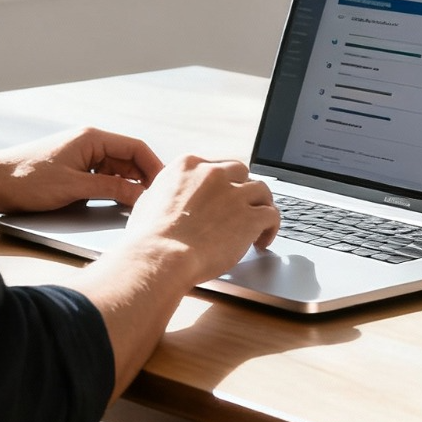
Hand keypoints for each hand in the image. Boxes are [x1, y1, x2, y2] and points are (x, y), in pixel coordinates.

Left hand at [0, 126, 162, 220]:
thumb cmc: (28, 179)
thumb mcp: (75, 186)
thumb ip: (111, 189)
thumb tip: (140, 195)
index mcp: (92, 138)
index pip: (136, 147)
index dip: (154, 167)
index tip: (165, 187)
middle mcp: (89, 143)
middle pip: (128, 159)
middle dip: (143, 179)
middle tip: (155, 202)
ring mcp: (81, 156)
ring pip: (116, 170)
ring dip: (128, 185)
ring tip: (139, 206)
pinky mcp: (73, 169)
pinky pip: (102, 177)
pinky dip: (113, 189)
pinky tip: (116, 203)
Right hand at [119, 156, 279, 285]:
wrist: (160, 256)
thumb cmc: (148, 237)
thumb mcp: (149, 201)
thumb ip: (167, 193)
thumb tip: (168, 198)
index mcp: (188, 166)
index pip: (216, 165)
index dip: (224, 182)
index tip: (226, 193)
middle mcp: (214, 174)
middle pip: (241, 173)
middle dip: (243, 190)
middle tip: (242, 207)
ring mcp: (234, 194)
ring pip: (262, 190)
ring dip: (262, 206)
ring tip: (259, 224)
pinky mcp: (249, 217)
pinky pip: (272, 215)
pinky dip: (271, 227)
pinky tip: (264, 240)